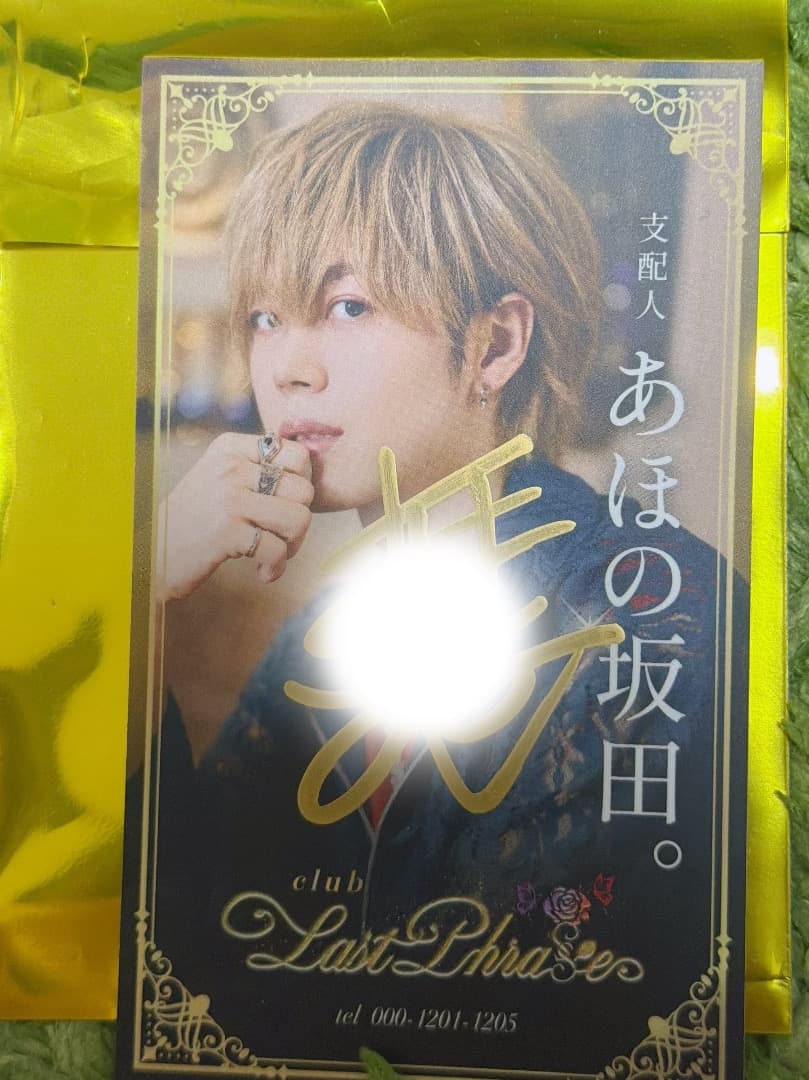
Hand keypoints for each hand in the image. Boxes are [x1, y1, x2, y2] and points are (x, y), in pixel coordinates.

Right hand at [157, 433, 313, 601]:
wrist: (150, 552)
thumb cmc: (194, 519)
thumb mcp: (220, 478)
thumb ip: (257, 470)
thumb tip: (309, 478)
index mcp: (231, 448)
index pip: (297, 456)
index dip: (304, 485)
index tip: (286, 505)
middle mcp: (230, 468)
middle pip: (304, 491)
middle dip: (300, 521)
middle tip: (280, 538)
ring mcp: (228, 499)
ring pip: (298, 519)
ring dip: (293, 546)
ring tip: (273, 555)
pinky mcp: (226, 533)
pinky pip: (277, 550)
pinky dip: (276, 568)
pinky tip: (262, 573)